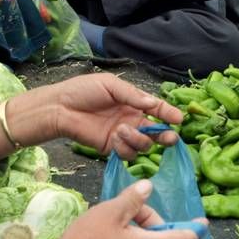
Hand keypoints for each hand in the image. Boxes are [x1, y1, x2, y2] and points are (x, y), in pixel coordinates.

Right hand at [0, 180, 205, 238]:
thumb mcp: (112, 211)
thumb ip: (134, 198)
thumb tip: (149, 186)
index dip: (195, 229)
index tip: (203, 222)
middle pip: (160, 236)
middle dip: (146, 218)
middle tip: (123, 208)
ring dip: (135, 229)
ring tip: (110, 221)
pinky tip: (105, 235)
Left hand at [3, 73, 182, 158]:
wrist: (59, 108)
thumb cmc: (83, 90)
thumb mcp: (110, 85)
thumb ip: (132, 96)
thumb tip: (153, 105)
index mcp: (133, 102)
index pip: (156, 109)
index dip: (169, 114)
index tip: (178, 119)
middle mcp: (131, 120)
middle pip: (155, 131)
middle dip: (164, 135)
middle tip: (169, 138)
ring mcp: (122, 136)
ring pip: (143, 144)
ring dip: (138, 139)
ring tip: (122, 129)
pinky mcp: (111, 148)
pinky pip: (127, 153)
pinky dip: (125, 147)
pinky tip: (115, 138)